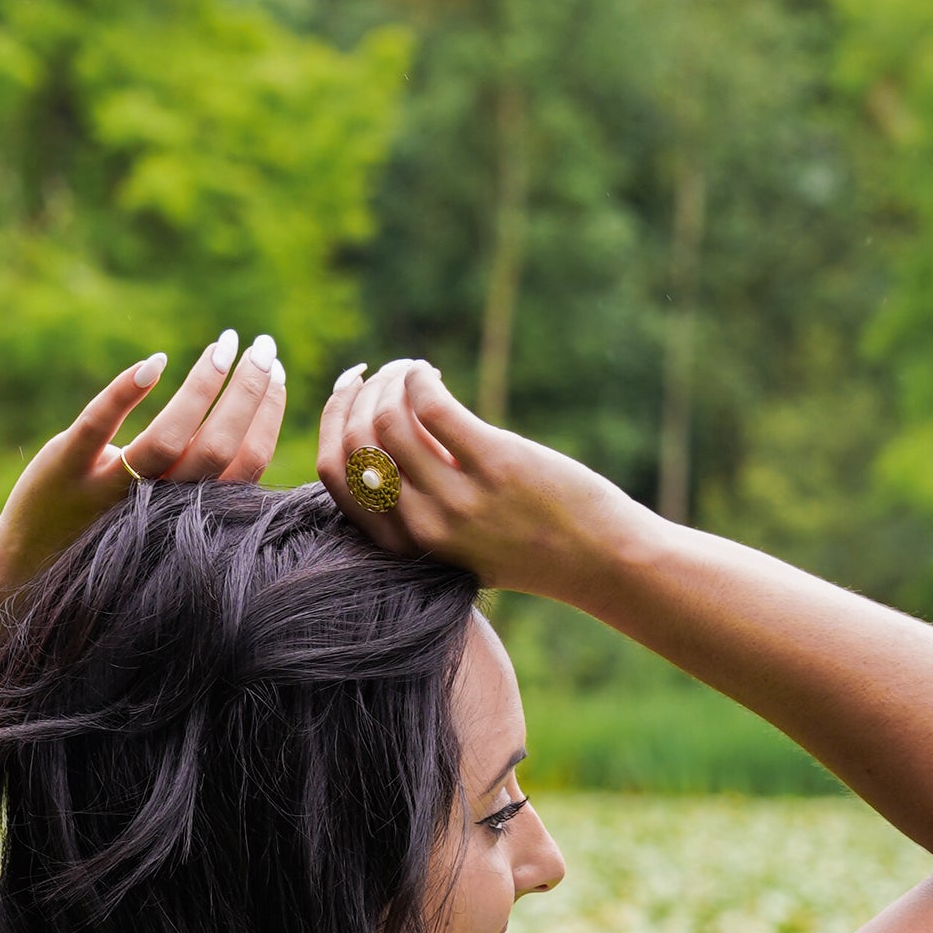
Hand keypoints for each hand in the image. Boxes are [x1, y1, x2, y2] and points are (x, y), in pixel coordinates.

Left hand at [0, 330, 288, 601]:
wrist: (33, 566)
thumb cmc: (110, 529)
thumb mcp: (164, 507)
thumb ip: (198, 477)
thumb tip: (245, 426)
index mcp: (188, 514)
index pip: (245, 466)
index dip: (267, 419)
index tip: (278, 376)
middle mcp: (156, 505)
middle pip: (216, 450)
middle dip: (248, 394)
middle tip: (263, 346)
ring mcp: (109, 487)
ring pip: (167, 439)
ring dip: (203, 387)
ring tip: (224, 344)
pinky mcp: (66, 468)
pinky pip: (99, 425)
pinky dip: (128, 392)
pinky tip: (156, 362)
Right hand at [317, 358, 649, 602]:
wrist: (599, 560)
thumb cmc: (528, 544)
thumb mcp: (458, 540)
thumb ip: (418, 504)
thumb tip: (379, 432)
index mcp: (406, 546)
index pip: (334, 476)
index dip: (333, 422)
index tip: (349, 393)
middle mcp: (424, 526)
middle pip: (354, 443)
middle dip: (358, 394)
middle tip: (383, 375)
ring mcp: (458, 498)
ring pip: (387, 420)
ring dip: (391, 380)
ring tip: (412, 371)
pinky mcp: (493, 464)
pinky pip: (431, 407)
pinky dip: (420, 378)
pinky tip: (431, 373)